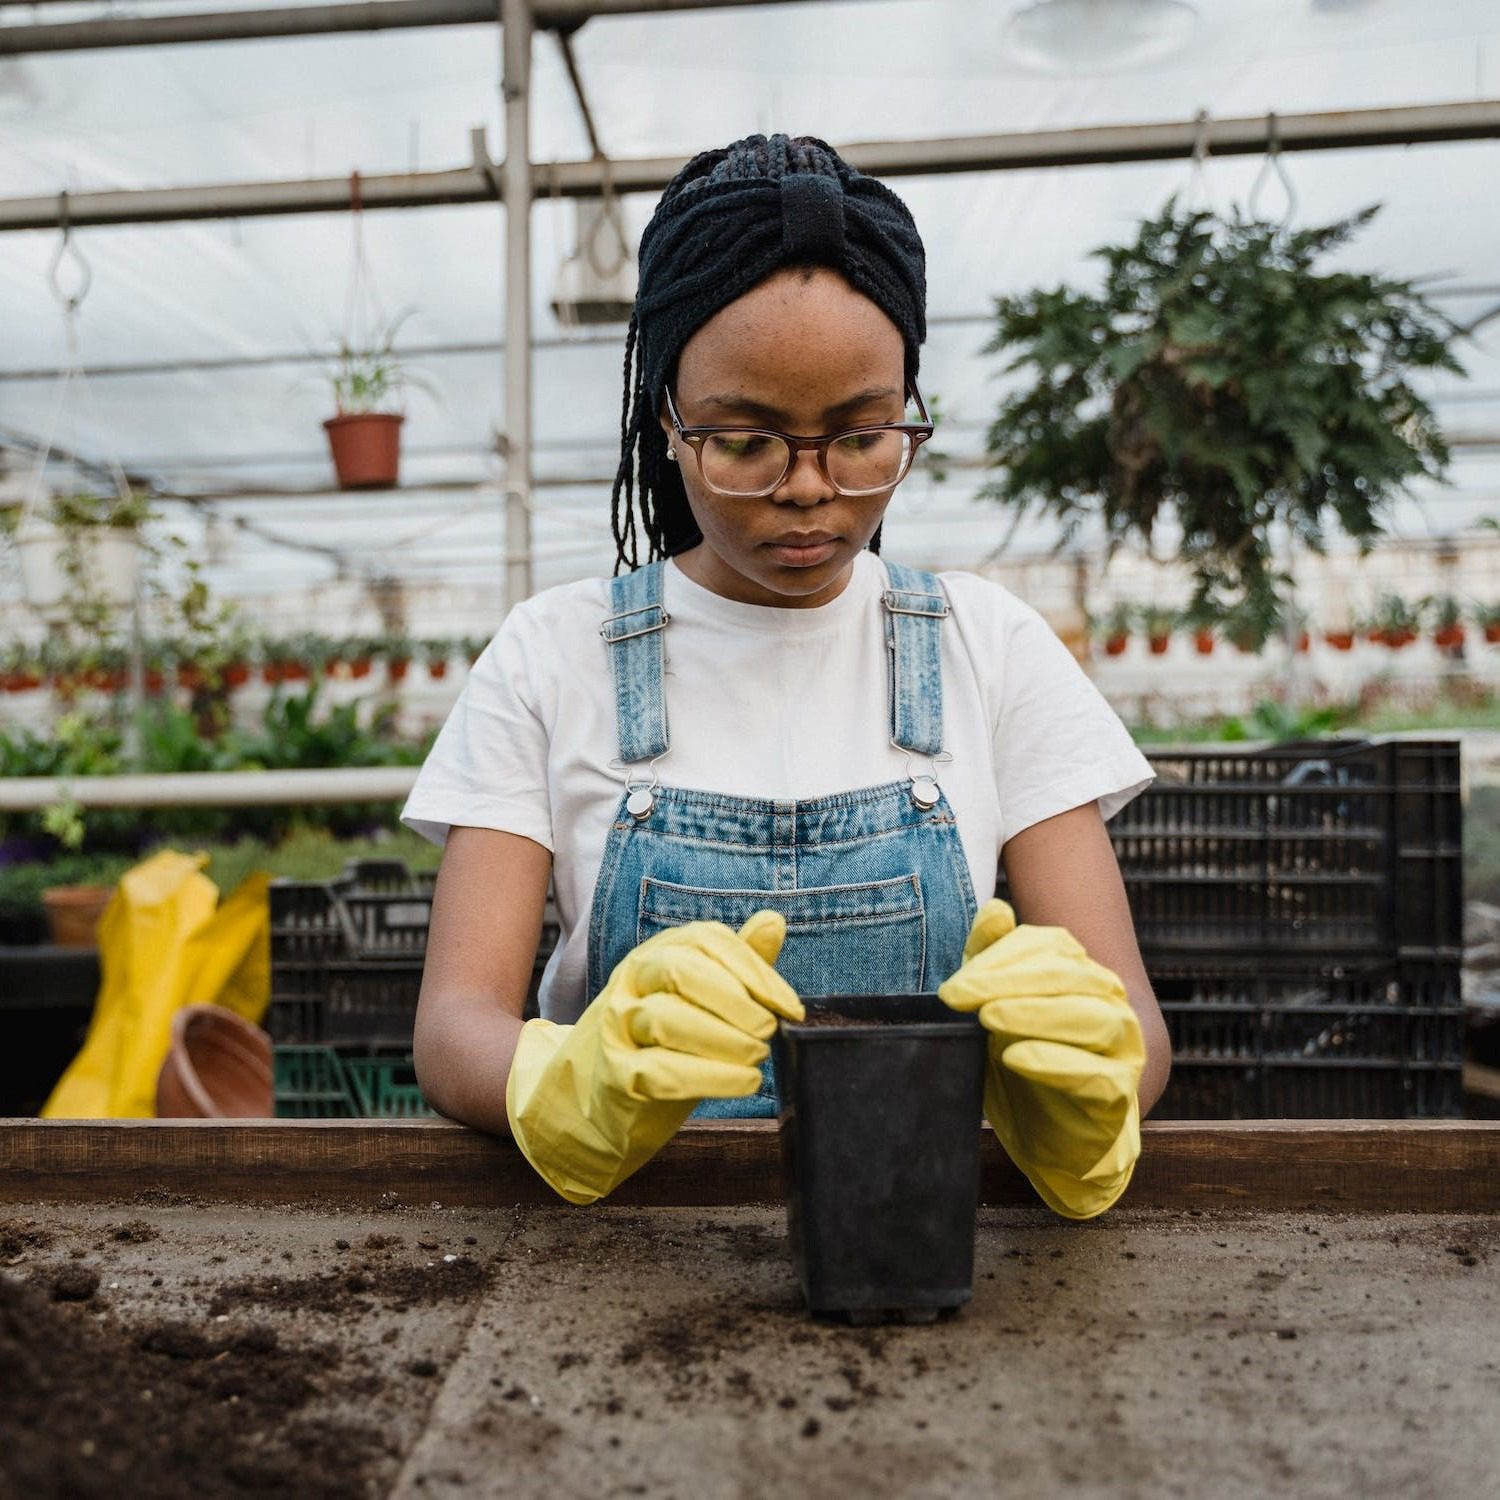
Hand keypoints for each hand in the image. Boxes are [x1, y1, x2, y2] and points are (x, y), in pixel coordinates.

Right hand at [506, 912, 802, 1203]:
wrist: (589, 1100)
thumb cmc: (660, 1044)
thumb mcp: (699, 997)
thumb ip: (737, 962)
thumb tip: (773, 921)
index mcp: (658, 954)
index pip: (707, 941)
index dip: (755, 971)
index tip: (789, 1006)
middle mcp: (633, 982)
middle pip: (681, 970)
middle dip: (735, 999)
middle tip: (768, 1030)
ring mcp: (618, 1027)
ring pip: (667, 1019)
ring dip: (724, 1039)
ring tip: (758, 1057)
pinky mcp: (615, 1076)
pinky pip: (658, 1071)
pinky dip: (709, 1077)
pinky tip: (742, 1081)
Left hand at [938, 899, 1144, 1219]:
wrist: (1053, 1137)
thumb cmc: (1023, 1063)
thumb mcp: (995, 1008)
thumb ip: (993, 959)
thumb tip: (996, 909)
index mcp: (1081, 972)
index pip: (1049, 946)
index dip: (1000, 958)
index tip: (952, 985)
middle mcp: (1110, 1001)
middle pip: (1067, 976)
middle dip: (1007, 981)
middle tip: (959, 995)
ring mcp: (1122, 1047)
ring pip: (1092, 1018)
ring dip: (1034, 1014)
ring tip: (989, 1018)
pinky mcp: (1120, 1094)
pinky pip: (1097, 1075)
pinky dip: (1055, 1063)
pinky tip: (1016, 1057)